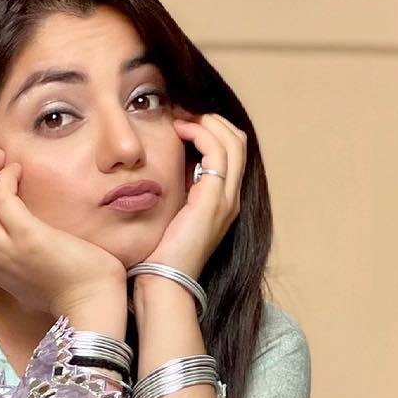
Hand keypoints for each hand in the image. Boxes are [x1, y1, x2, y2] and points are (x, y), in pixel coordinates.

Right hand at [0, 143, 126, 320]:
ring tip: (1, 155)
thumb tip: (8, 205)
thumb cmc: (69, 284)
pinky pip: (0, 198)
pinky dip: (5, 176)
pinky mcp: (26, 239)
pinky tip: (20, 171)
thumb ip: (11, 241)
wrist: (91, 306)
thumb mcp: (28, 264)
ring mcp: (4, 249)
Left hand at [143, 110, 245, 279]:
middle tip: (182, 114)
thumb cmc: (160, 254)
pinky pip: (216, 152)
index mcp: (222, 202)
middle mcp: (230, 199)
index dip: (211, 130)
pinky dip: (200, 134)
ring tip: (181, 119)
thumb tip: (164, 164)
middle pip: (237, 141)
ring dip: (206, 122)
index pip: (231, 152)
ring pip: (232, 141)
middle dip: (212, 120)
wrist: (164, 283)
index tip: (182, 122)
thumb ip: (177, 190)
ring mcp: (225, 200)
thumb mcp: (171, 214)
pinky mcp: (213, 201)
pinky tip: (179, 132)